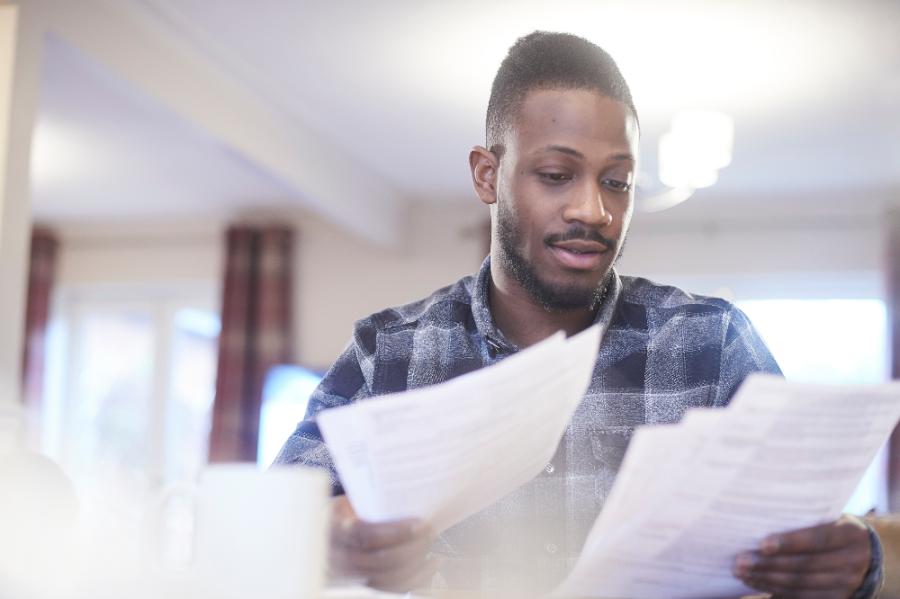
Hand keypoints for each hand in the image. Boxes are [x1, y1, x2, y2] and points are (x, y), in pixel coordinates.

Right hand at [328, 495, 437, 591]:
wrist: (324, 532)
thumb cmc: (344, 512)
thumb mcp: (348, 499)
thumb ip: (369, 498)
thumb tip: (407, 486)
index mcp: (333, 530)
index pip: (365, 535)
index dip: (395, 532)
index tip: (418, 524)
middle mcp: (337, 558)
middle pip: (379, 561)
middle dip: (411, 547)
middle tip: (428, 531)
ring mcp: (349, 577)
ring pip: (387, 578)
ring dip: (415, 562)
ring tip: (429, 543)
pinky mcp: (363, 585)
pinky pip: (392, 589)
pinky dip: (416, 579)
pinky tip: (431, 565)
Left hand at [733, 514, 872, 597]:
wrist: (865, 552)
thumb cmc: (832, 527)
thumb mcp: (827, 517)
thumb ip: (803, 519)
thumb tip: (758, 520)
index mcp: (850, 535)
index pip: (818, 539)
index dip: (791, 542)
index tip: (763, 544)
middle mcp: (853, 561)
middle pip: (805, 565)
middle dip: (769, 564)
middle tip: (741, 560)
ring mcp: (846, 583)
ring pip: (801, 584)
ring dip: (767, 579)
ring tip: (741, 572)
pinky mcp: (837, 598)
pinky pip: (802, 597)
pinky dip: (775, 590)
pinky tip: (755, 581)